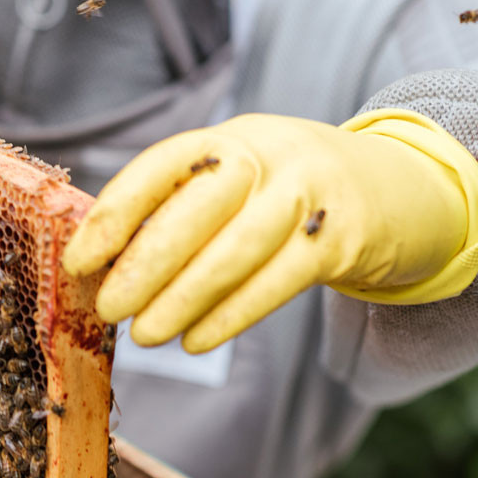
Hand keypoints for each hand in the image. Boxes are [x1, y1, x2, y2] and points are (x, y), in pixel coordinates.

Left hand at [62, 110, 477, 351]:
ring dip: (184, 296)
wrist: (397, 189)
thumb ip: (181, 210)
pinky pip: (280, 279)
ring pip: (238, 248)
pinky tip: (196, 339)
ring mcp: (311, 191)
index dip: (115, 214)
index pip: (162, 168)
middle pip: (200, 206)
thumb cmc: (285, 195)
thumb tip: (103, 265)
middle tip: (110, 308)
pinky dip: (233, 314)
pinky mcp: (344, 235)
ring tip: (145, 334)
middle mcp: (270, 153)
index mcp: (229, 138)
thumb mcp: (238, 181)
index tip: (79, 260)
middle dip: (146, 262)